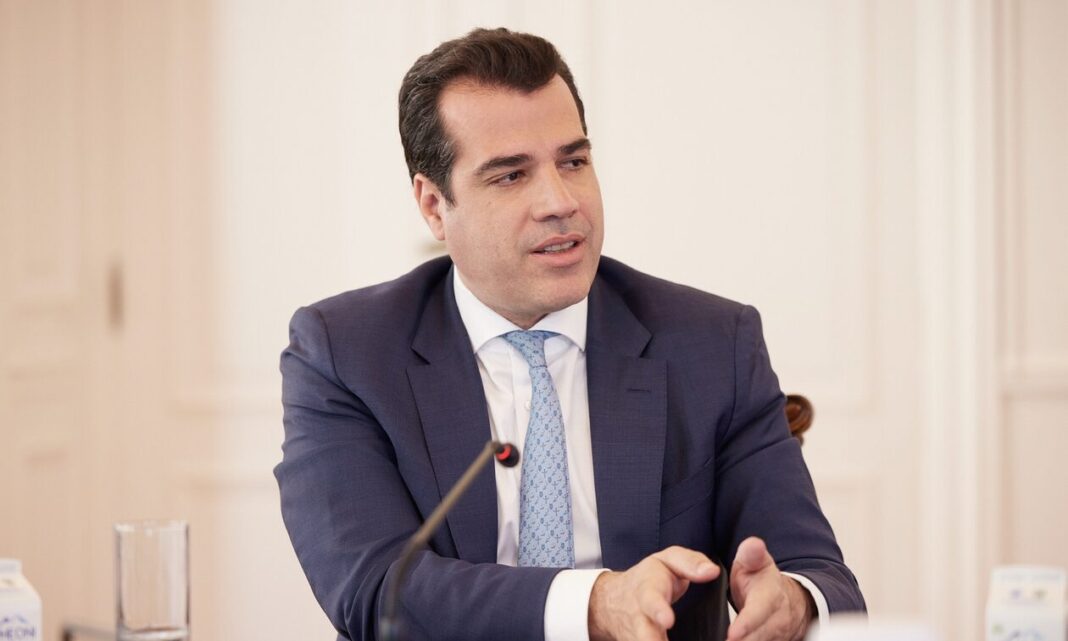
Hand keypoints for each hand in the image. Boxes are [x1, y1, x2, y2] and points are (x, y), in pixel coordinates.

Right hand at [588, 546, 719, 640]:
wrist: (614, 602)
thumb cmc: (648, 579)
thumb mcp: (666, 561)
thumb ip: (689, 563)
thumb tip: (712, 572)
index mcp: (647, 592)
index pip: (651, 601)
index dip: (658, 611)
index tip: (667, 620)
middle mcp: (641, 620)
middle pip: (644, 636)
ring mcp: (639, 640)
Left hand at [727, 537, 814, 640]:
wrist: (786, 599)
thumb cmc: (761, 579)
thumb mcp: (755, 562)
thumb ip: (751, 554)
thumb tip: (754, 543)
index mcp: (771, 595)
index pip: (759, 612)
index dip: (746, 624)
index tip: (732, 634)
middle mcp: (778, 619)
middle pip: (760, 636)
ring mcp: (779, 635)